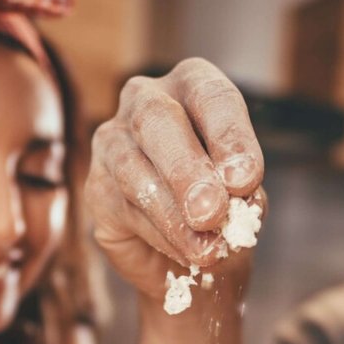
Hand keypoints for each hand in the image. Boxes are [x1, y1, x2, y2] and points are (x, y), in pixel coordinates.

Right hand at [87, 57, 265, 296]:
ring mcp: (112, 142)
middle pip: (157, 119)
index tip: (246, 179)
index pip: (211, 96)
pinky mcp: (96, 187)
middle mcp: (145, 100)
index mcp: (192, 86)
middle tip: (212, 212)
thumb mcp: (247, 198)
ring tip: (207, 250)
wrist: (197, 257)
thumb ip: (242, 193)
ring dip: (173, 214)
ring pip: (133, 169)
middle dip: (187, 170)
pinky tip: (187, 254)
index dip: (229, 137)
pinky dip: (160, 236)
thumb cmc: (226, 210)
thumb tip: (234, 197)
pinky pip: (122, 208)